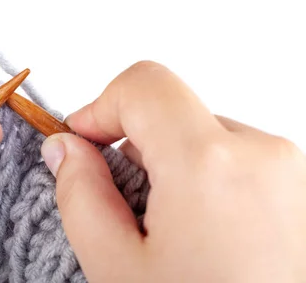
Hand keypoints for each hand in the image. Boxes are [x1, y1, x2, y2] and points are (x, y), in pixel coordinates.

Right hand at [40, 60, 305, 281]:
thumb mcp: (118, 271)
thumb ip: (80, 195)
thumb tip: (65, 149)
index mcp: (209, 163)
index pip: (143, 83)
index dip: (99, 106)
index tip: (80, 142)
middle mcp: (262, 154)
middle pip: (175, 113)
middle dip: (136, 150)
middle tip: (125, 209)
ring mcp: (294, 173)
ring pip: (208, 140)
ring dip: (176, 171)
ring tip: (174, 238)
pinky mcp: (305, 193)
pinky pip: (241, 164)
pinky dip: (210, 186)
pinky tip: (209, 242)